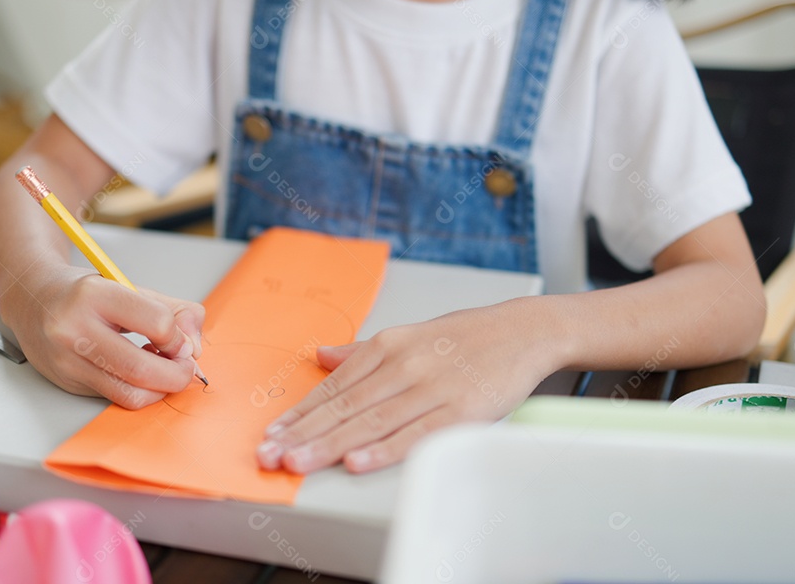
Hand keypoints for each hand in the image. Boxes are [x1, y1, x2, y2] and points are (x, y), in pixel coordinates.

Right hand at [0, 265, 204, 408]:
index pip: (156, 323)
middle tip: (185, 367)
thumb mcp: (130, 287)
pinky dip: (138, 390)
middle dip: (177, 374)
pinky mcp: (66, 382)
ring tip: (164, 370)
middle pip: (141, 369)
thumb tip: (196, 346)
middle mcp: (73, 329)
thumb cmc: (84, 293)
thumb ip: (173, 311)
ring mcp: (66, 360)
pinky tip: (139, 373)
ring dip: (159, 388)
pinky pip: (114, 397)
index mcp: (94, 295)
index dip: (178, 337)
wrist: (31, 299)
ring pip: (128, 393)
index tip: (179, 339)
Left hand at [255, 301, 555, 473]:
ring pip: (372, 420)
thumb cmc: (466, 337)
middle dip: (303, 434)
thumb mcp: (409, 335)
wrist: (523, 331)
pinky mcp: (461, 410)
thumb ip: (362, 352)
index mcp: (388, 346)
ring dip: (330, 444)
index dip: (300, 413)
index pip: (335, 387)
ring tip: (299, 462)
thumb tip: (321, 356)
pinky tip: (357, 461)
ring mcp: (431, 388)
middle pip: (345, 406)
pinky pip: (416, 433)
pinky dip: (385, 448)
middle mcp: (404, 365)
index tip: (272, 434)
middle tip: (270, 455)